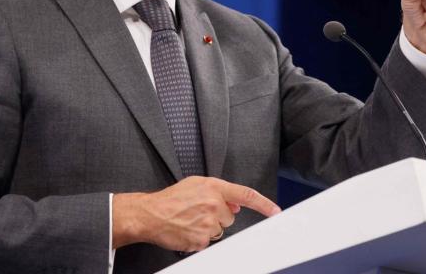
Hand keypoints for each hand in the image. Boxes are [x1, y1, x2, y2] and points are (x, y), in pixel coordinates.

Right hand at [112, 176, 280, 252]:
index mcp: (214, 187)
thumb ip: (219, 191)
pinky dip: (199, 238)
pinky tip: (187, 229)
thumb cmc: (171, 198)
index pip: (246, 195)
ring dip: (209, 227)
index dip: (264, 204)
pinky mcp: (200, 239)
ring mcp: (208, 223)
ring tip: (190, 219)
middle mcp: (213, 204)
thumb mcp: (196, 184)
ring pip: (220, 230)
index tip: (275, 211)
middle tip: (199, 211)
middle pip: (230, 217)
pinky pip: (208, 241)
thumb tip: (236, 204)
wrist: (150, 214)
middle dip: (218, 215)